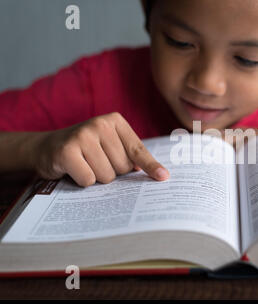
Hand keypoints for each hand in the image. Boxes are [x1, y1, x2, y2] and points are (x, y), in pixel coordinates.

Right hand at [31, 112, 168, 186]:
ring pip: (107, 176)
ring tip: (85, 164)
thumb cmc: (86, 150)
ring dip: (97, 177)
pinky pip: (89, 179)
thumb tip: (158, 174)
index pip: (138, 150)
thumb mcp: (110, 145)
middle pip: (123, 167)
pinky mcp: (67, 151)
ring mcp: (83, 136)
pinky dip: (82, 181)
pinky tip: (74, 169)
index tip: (163, 178)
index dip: (150, 166)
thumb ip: (131, 155)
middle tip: (95, 162)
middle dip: (112, 172)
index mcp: (115, 121)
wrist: (46, 148)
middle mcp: (100, 124)